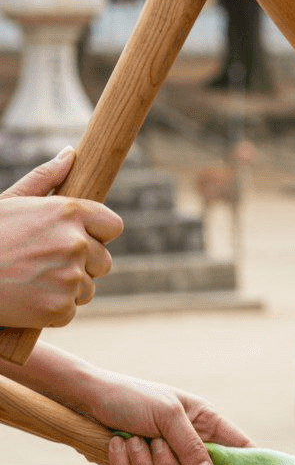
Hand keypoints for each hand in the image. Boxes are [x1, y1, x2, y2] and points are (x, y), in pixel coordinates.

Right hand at [0, 150, 123, 327]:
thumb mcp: (11, 201)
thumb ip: (46, 178)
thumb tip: (72, 154)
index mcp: (68, 212)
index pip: (113, 226)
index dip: (97, 235)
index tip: (79, 240)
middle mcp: (75, 242)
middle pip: (104, 261)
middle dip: (82, 265)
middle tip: (44, 265)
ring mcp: (69, 277)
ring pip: (87, 288)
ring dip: (66, 289)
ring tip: (31, 281)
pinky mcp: (59, 308)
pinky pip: (69, 310)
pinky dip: (52, 311)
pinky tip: (27, 300)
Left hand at [85, 372, 252, 464]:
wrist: (88, 400)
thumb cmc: (133, 397)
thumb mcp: (167, 414)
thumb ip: (191, 445)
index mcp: (204, 423)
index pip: (237, 448)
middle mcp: (187, 445)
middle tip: (155, 443)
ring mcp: (162, 461)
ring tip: (132, 440)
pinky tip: (116, 446)